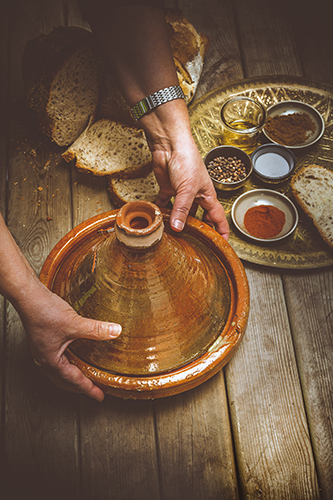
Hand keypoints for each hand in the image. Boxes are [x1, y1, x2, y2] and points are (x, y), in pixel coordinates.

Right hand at [20, 282, 121, 401]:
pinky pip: (56, 359)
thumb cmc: (44, 312)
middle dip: (80, 387)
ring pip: (58, 371)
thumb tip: (115, 331)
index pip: (73, 381)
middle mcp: (45, 359)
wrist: (28, 297)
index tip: (100, 396)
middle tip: (95, 390)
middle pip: (63, 381)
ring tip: (85, 376)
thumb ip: (96, 329)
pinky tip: (74, 355)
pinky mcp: (43, 340)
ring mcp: (42, 350)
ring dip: (72, 376)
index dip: (89, 389)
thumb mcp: (75, 323)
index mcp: (51, 361)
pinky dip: (67, 363)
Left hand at [142, 100, 228, 239]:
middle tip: (195, 244)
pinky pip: (165, 203)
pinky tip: (158, 219)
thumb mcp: (187, 189)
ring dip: (177, 222)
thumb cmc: (187, 160)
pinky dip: (162, 210)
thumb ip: (182, 209)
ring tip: (174, 235)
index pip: (217, 217)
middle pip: (199, 217)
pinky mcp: (168, 188)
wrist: (170, 145)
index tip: (222, 244)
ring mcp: (181, 192)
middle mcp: (196, 195)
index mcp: (207, 195)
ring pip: (181, 212)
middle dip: (198, 230)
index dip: (221, 231)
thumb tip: (178, 228)